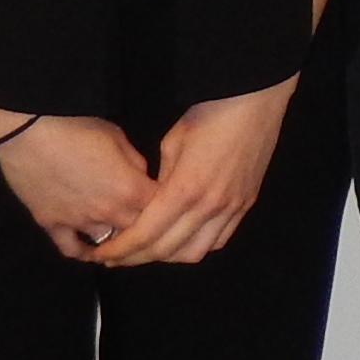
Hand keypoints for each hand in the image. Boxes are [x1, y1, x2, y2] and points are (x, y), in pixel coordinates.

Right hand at [0, 111, 154, 257]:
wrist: (27, 128)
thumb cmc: (76, 125)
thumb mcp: (118, 136)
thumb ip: (135, 163)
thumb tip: (141, 177)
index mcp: (131, 189)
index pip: (162, 209)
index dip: (167, 206)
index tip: (169, 203)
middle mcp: (109, 213)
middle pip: (138, 233)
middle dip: (146, 228)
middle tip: (149, 224)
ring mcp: (79, 222)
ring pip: (108, 244)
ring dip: (117, 240)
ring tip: (123, 236)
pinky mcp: (52, 225)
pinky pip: (72, 249)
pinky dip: (83, 251)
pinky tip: (90, 250)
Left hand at [97, 74, 301, 266]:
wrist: (255, 101)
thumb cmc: (210, 113)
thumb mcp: (173, 142)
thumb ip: (161, 180)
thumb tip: (153, 203)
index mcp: (185, 188)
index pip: (146, 234)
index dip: (121, 249)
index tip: (103, 254)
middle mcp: (210, 206)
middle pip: (167, 250)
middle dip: (137, 258)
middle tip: (117, 257)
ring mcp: (232, 208)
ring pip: (195, 253)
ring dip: (168, 257)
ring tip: (148, 251)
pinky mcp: (245, 205)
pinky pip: (219, 240)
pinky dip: (197, 246)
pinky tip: (182, 241)